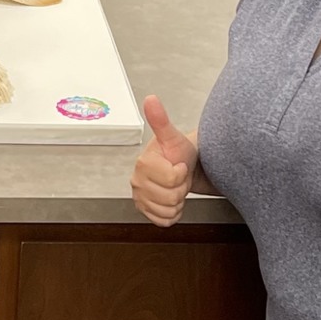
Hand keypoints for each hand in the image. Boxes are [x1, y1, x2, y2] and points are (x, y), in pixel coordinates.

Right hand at [131, 95, 197, 226]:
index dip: (182, 172)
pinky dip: (173, 213)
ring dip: (178, 201)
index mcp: (143, 164)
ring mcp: (140, 198)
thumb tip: (150, 99)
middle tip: (179, 177)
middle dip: (181, 188)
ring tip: (176, 187)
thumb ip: (160, 120)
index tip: (178, 164)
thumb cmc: (179, 153)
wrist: (184, 168)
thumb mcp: (173, 136)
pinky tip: (172, 200)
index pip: (172, 178)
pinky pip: (164, 220)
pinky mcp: (145, 211)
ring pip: (168, 210)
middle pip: (171, 196)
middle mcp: (137, 182)